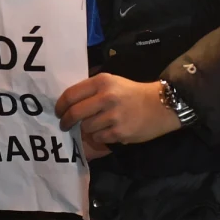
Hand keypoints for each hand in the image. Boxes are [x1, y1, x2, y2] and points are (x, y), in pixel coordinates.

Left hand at [55, 74, 181, 145]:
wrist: (160, 105)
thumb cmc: (133, 93)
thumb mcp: (112, 82)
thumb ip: (92, 90)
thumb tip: (68, 103)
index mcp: (102, 82)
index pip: (71, 94)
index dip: (60, 105)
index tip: (58, 112)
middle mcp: (106, 97)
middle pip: (74, 113)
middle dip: (65, 121)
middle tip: (65, 125)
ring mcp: (113, 116)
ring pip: (86, 127)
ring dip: (86, 129)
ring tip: (96, 126)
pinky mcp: (119, 132)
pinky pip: (98, 137)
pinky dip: (99, 136)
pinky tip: (108, 131)